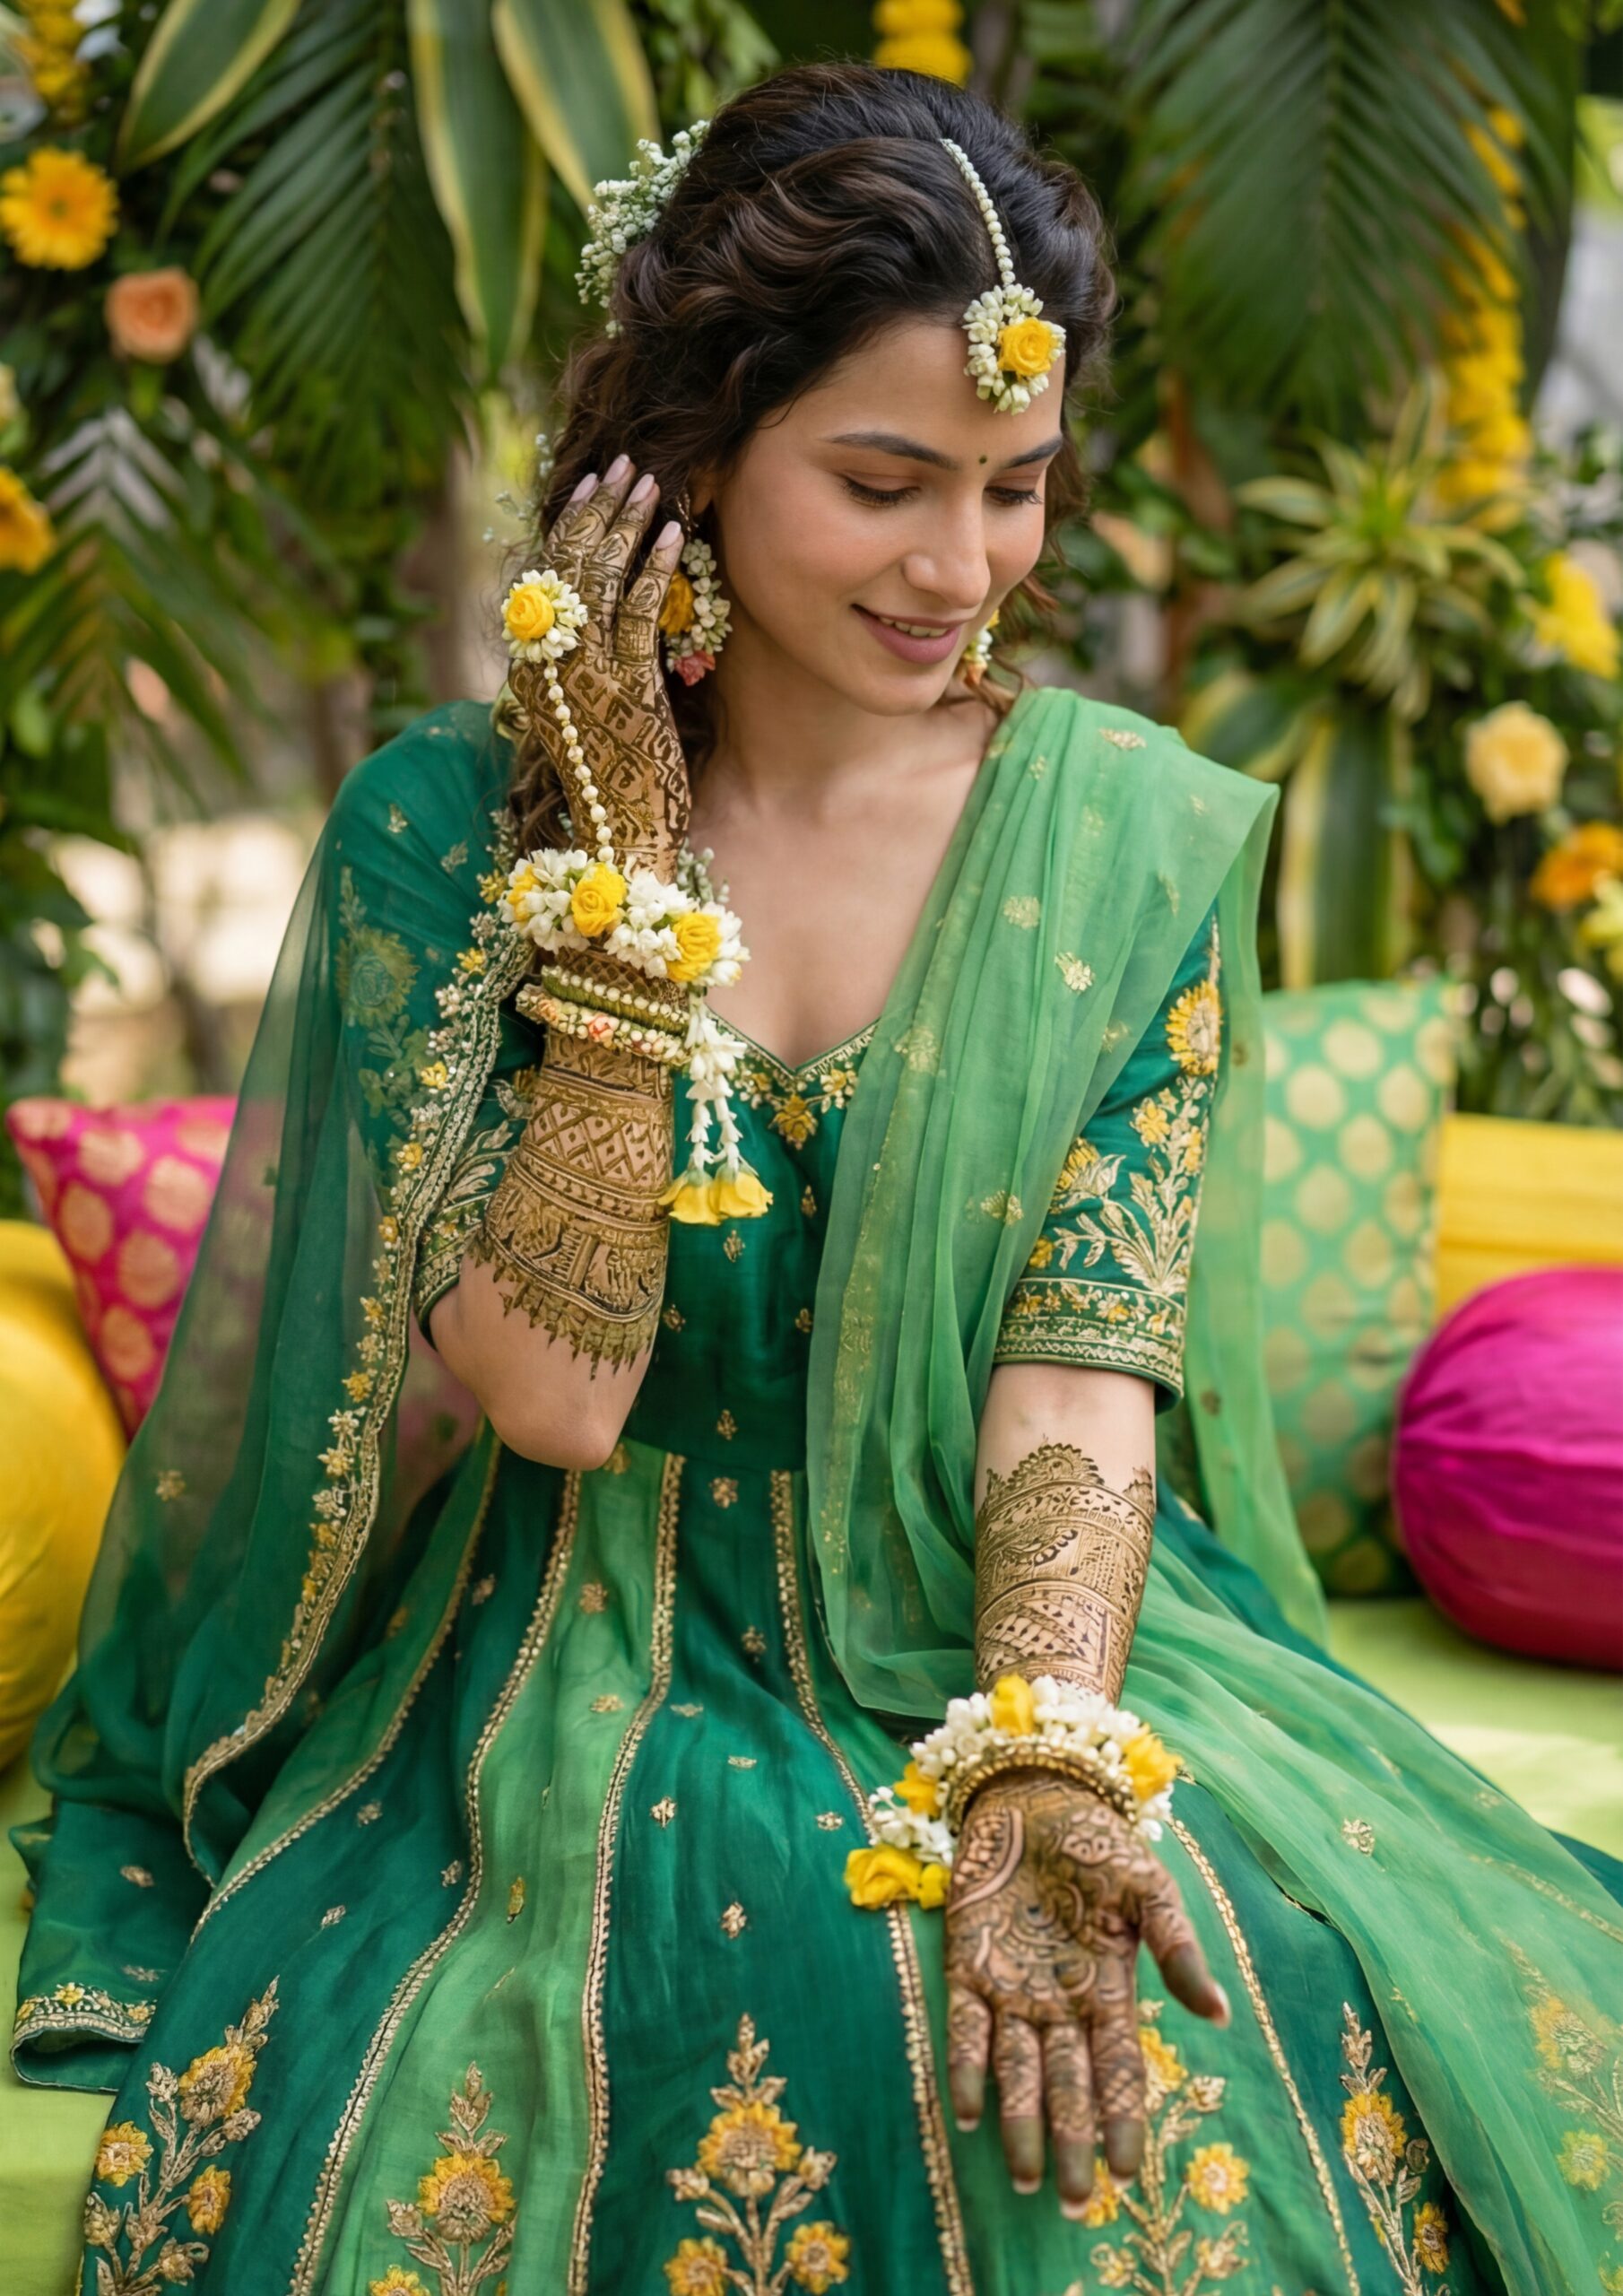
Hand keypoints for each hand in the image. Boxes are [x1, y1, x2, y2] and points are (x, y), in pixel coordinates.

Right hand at [515, 454, 690, 874]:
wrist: (623, 839)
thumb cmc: (616, 780)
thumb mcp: (594, 711)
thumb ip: (595, 659)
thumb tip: (616, 605)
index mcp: (530, 666)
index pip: (545, 573)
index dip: (571, 522)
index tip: (594, 484)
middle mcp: (547, 664)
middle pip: (567, 563)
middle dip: (599, 507)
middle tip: (626, 465)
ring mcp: (583, 674)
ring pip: (598, 578)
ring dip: (627, 524)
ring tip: (651, 485)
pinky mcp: (624, 689)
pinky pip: (636, 614)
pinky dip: (655, 569)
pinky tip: (674, 537)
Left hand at [944, 1769, 1228, 2216]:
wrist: (1034, 1793)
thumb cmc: (1097, 1843)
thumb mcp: (1149, 1888)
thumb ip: (1178, 1948)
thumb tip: (1218, 2013)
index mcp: (1107, 1990)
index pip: (1118, 2072)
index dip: (1121, 2122)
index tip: (1126, 2174)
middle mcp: (1058, 2003)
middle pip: (1067, 2085)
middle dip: (1070, 2144)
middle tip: (1071, 2205)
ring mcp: (1012, 1987)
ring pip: (1017, 2070)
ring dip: (1020, 2124)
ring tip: (1025, 2181)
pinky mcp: (967, 1963)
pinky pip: (964, 2025)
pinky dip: (966, 2068)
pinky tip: (969, 2112)